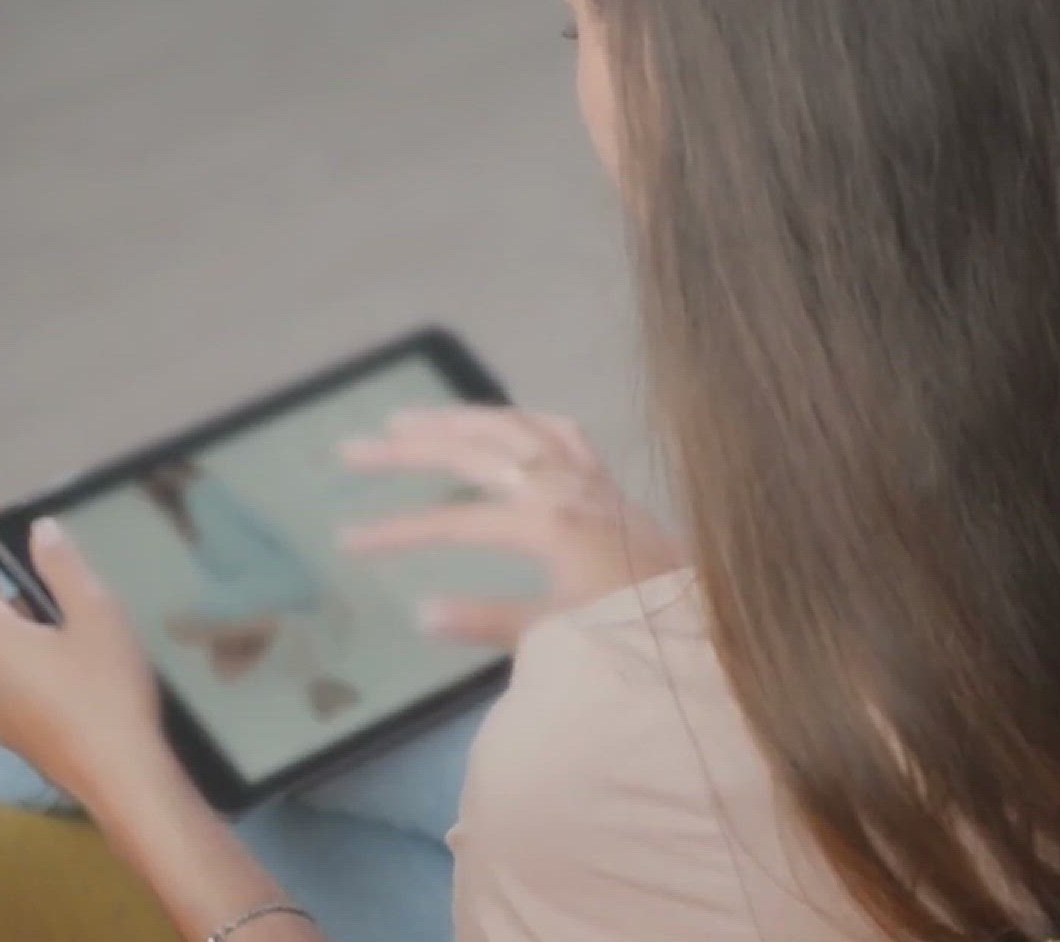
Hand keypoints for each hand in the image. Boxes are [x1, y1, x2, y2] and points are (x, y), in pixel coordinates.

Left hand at [0, 493, 167, 806]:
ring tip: (85, 631)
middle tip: (66, 578)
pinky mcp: (17, 735)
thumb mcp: (95, 614)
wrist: (123, 777)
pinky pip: (20, 684)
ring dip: (34, 632)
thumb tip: (40, 534)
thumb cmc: (109, 693)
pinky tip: (85, 674)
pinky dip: (42, 667)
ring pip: (6, 652)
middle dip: (21, 590)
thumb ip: (62, 567)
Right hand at [340, 407, 685, 648]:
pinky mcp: (610, 482)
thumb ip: (488, 621)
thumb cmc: (637, 638)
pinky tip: (503, 423)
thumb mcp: (558, 639)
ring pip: (513, 426)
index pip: (454, 519)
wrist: (713, 629)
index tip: (346, 540)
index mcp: (549, 524)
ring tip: (407, 420)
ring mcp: (591, 477)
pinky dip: (523, 421)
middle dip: (408, 449)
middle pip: (474, 451)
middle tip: (351, 448)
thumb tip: (420, 611)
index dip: (397, 530)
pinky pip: (561, 431)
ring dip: (457, 419)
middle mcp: (567, 485)